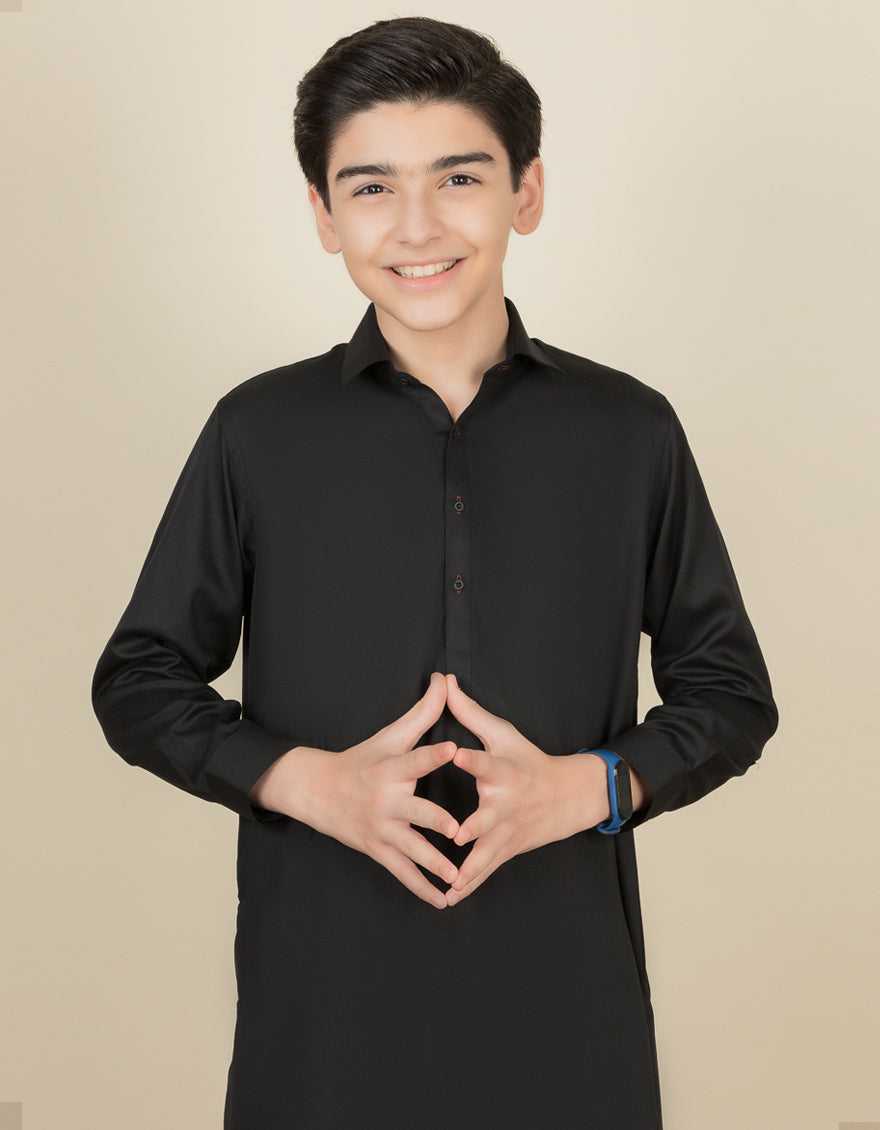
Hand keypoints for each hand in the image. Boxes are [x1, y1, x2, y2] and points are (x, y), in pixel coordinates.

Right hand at [249, 672, 459, 907]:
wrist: (317, 791)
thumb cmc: (363, 759)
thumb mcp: (390, 735)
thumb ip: (423, 711)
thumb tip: (446, 678)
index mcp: (391, 769)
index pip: (415, 759)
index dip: (433, 754)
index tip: (454, 749)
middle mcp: (386, 801)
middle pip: (414, 812)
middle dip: (435, 820)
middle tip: (458, 829)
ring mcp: (381, 829)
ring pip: (410, 849)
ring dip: (433, 864)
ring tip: (456, 876)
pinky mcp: (378, 849)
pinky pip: (402, 872)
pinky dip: (422, 888)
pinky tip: (444, 900)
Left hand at [444, 674, 611, 905]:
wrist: (568, 795)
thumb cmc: (528, 759)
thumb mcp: (503, 733)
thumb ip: (468, 711)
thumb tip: (443, 681)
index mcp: (503, 771)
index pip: (486, 762)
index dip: (471, 757)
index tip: (454, 754)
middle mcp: (506, 804)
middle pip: (489, 816)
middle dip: (474, 825)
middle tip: (456, 834)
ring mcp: (508, 830)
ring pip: (487, 852)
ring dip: (470, 868)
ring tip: (450, 882)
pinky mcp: (507, 849)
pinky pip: (486, 870)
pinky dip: (470, 885)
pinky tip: (450, 898)